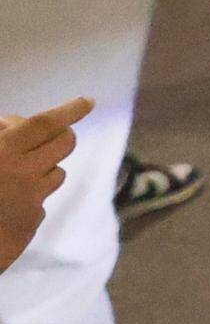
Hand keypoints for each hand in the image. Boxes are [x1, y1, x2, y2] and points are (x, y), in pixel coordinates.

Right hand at [0, 99, 82, 268]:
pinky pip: (41, 199)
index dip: (68, 110)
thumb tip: (14, 124)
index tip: (87, 101)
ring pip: (57, 172)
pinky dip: (30, 196)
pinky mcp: (31, 222)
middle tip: (53, 134)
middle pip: (65, 143)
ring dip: (43, 167)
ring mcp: (30, 199)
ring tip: (12, 175)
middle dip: (63, 134)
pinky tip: (6, 204)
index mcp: (1, 151)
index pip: (44, 123)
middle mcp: (21, 173)